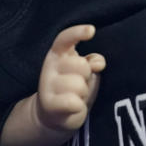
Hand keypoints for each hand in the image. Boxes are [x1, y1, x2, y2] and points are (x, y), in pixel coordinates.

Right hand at [0, 25, 105, 145]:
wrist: (53, 114)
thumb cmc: (73, 87)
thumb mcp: (85, 71)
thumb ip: (92, 62)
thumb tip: (98, 63)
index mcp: (58, 53)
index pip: (65, 38)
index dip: (78, 32)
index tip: (91, 30)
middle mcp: (50, 66)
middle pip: (81, 65)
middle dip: (86, 76)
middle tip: (80, 83)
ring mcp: (47, 85)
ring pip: (79, 85)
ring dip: (83, 93)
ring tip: (76, 96)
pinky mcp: (49, 104)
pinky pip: (74, 102)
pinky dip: (79, 106)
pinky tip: (74, 107)